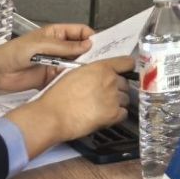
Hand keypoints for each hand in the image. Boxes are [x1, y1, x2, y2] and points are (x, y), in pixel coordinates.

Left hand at [0, 23, 92, 93]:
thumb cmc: (16, 52)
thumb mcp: (42, 45)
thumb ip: (65, 47)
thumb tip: (87, 45)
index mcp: (57, 34)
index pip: (80, 31)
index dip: (90, 37)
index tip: (98, 45)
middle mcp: (59, 47)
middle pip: (81, 48)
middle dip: (89, 53)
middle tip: (100, 60)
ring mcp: (56, 62)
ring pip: (76, 63)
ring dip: (81, 67)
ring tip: (91, 71)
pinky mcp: (52, 76)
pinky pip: (67, 76)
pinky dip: (72, 78)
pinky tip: (78, 81)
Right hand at [6, 61, 132, 158]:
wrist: (52, 116)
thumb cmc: (57, 97)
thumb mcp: (75, 73)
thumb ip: (92, 71)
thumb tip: (99, 73)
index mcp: (101, 68)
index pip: (127, 62)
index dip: (126, 68)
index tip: (125, 72)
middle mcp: (110, 81)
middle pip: (125, 83)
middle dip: (117, 88)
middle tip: (103, 95)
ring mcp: (113, 98)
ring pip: (125, 99)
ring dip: (117, 102)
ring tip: (100, 107)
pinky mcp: (113, 114)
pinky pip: (123, 113)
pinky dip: (117, 115)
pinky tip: (104, 116)